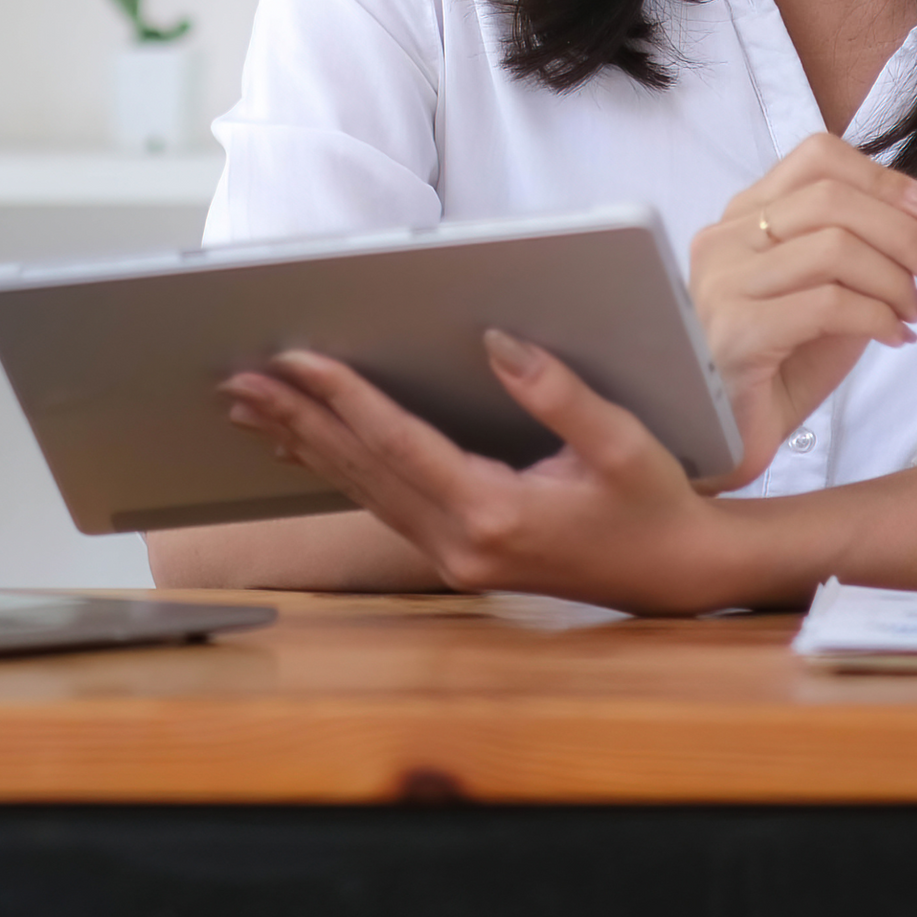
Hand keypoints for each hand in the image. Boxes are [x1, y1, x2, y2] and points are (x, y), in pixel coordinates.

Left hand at [221, 334, 731, 614]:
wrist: (678, 576)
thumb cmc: (655, 503)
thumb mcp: (622, 442)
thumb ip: (557, 392)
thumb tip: (496, 340)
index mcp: (496, 513)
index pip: (399, 443)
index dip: (343, 396)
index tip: (294, 358)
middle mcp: (461, 543)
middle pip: (361, 468)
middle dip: (296, 417)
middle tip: (239, 377)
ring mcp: (453, 556)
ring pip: (360, 490)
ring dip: (302, 443)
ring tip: (249, 404)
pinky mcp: (454, 555)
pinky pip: (379, 504)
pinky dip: (336, 467)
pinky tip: (303, 445)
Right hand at [690, 131, 916, 487]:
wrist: (728, 439)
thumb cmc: (780, 367)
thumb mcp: (833, 297)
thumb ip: (868, 257)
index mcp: (742, 217)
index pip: (817, 159)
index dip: (886, 180)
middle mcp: (724, 238)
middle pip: (832, 198)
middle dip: (904, 231)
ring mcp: (722, 281)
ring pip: (834, 246)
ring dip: (895, 279)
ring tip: (913, 313)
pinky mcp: (735, 330)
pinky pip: (828, 303)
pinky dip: (877, 316)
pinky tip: (891, 336)